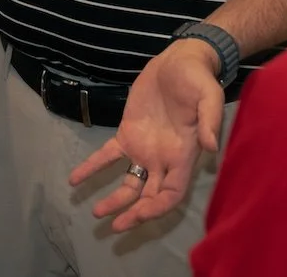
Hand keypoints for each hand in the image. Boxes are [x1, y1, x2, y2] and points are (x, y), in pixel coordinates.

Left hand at [68, 39, 224, 231]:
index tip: (140, 215)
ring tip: (96, 213)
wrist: (179, 60)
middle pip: (150, 196)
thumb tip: (211, 147)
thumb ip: (210, 121)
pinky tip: (75, 180)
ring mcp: (145, 148)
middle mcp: (164, 159)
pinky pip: (108, 155)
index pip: (172, 193)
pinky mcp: (128, 133)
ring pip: (130, 183)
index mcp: (184, 155)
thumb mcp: (209, 96)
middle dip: (134, 214)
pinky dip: (92, 167)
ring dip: (115, 200)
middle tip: (115, 227)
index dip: (158, 208)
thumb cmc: (197, 79)